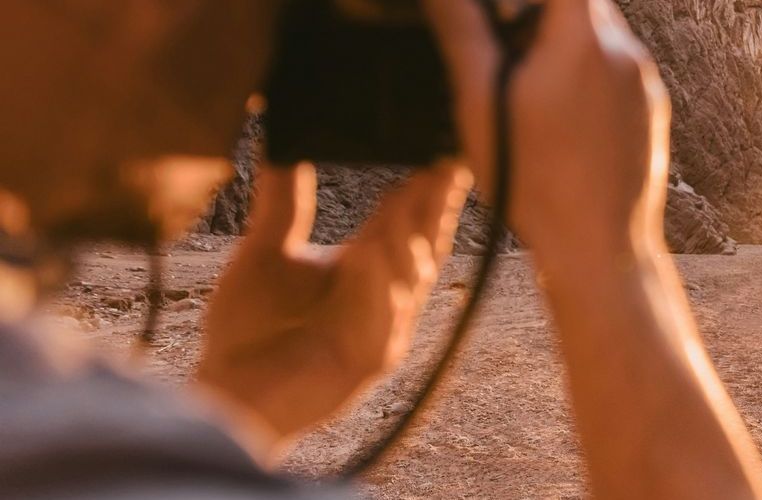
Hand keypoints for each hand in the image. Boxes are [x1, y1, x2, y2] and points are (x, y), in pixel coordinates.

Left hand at [196, 162, 469, 461]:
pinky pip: (382, 318)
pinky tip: (370, 253)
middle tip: (444, 159)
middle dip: (435, 203)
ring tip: (407, 193)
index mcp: (370, 269)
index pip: (411, 219)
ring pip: (409, 276)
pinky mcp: (371, 359)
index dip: (430, 186)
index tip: (442, 145)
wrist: (231, 394)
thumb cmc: (250, 334)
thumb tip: (281, 140)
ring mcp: (386, 329)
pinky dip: (377, 286)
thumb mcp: (266, 251)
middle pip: (425, 241)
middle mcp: (388, 297)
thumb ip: (283, 200)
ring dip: (407, 235)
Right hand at [427, 0, 670, 263]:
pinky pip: (615, 74)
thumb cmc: (537, 184)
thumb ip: (462, 30)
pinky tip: (557, 126)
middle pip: (578, 3)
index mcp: (585, 39)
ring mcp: (645, 84)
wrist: (600, 250)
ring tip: (528, 101)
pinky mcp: (651, 113)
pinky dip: (584, 80)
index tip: (500, 16)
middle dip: (536, 16)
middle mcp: (626, 52)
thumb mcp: (480, 102)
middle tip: (505, 60)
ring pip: (597, 38)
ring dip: (559, 49)